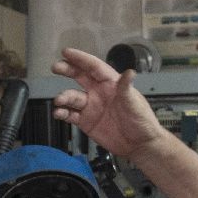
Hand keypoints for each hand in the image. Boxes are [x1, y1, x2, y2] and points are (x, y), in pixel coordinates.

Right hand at [50, 48, 167, 161]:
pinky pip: (70, 114)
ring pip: (72, 97)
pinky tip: (58, 113)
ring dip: (64, 97)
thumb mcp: (134, 103)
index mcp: (111, 84)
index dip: (80, 59)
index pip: (94, 67)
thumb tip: (130, 72)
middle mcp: (99, 93)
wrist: (139, 145)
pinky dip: (62, 112)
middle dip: (67, 70)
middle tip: (56, 67)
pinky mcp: (86, 122)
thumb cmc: (141, 121)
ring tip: (59, 100)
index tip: (66, 53)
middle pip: (80, 77)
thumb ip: (126, 88)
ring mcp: (91, 107)